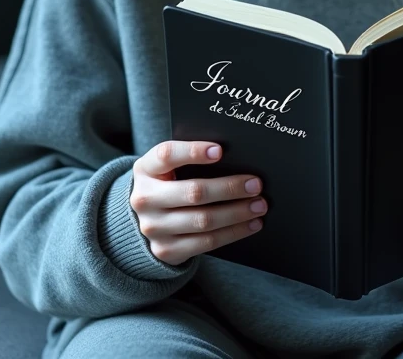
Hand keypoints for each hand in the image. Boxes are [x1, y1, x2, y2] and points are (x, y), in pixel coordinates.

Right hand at [131, 140, 265, 264]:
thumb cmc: (167, 183)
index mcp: (146, 169)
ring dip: (237, 213)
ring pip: (203, 220)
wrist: (143, 219)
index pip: (167, 155)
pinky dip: (233, 232)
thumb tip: (236, 157)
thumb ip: (190, 160)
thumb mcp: (167, 167)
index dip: (193, 151)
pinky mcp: (166, 250)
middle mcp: (145, 199)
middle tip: (256, 184)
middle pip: (193, 192)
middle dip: (229, 188)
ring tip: (259, 205)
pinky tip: (250, 224)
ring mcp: (154, 228)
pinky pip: (206, 242)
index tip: (220, 150)